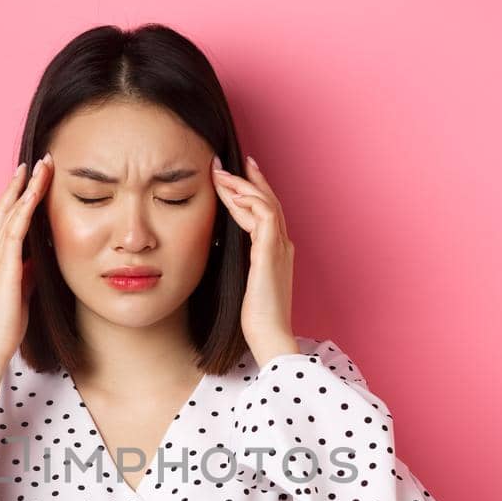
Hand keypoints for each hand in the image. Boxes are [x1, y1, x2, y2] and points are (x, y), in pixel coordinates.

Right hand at [0, 152, 52, 363]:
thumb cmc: (6, 324)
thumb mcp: (23, 290)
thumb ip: (30, 272)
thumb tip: (42, 259)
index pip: (8, 219)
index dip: (20, 196)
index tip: (33, 177)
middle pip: (7, 208)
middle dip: (22, 183)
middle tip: (37, 160)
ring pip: (12, 213)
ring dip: (26, 188)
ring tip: (40, 167)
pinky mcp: (5, 267)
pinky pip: (15, 231)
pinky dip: (24, 210)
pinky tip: (34, 194)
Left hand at [211, 153, 298, 364]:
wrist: (269, 336)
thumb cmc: (255, 318)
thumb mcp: (244, 284)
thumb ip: (240, 266)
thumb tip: (220, 252)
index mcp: (277, 252)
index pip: (267, 212)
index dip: (252, 190)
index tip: (235, 175)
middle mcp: (282, 245)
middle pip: (268, 201)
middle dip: (246, 179)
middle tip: (223, 164)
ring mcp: (279, 248)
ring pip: (265, 203)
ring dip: (241, 186)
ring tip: (219, 174)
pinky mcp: (271, 253)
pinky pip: (264, 216)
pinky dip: (249, 201)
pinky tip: (231, 194)